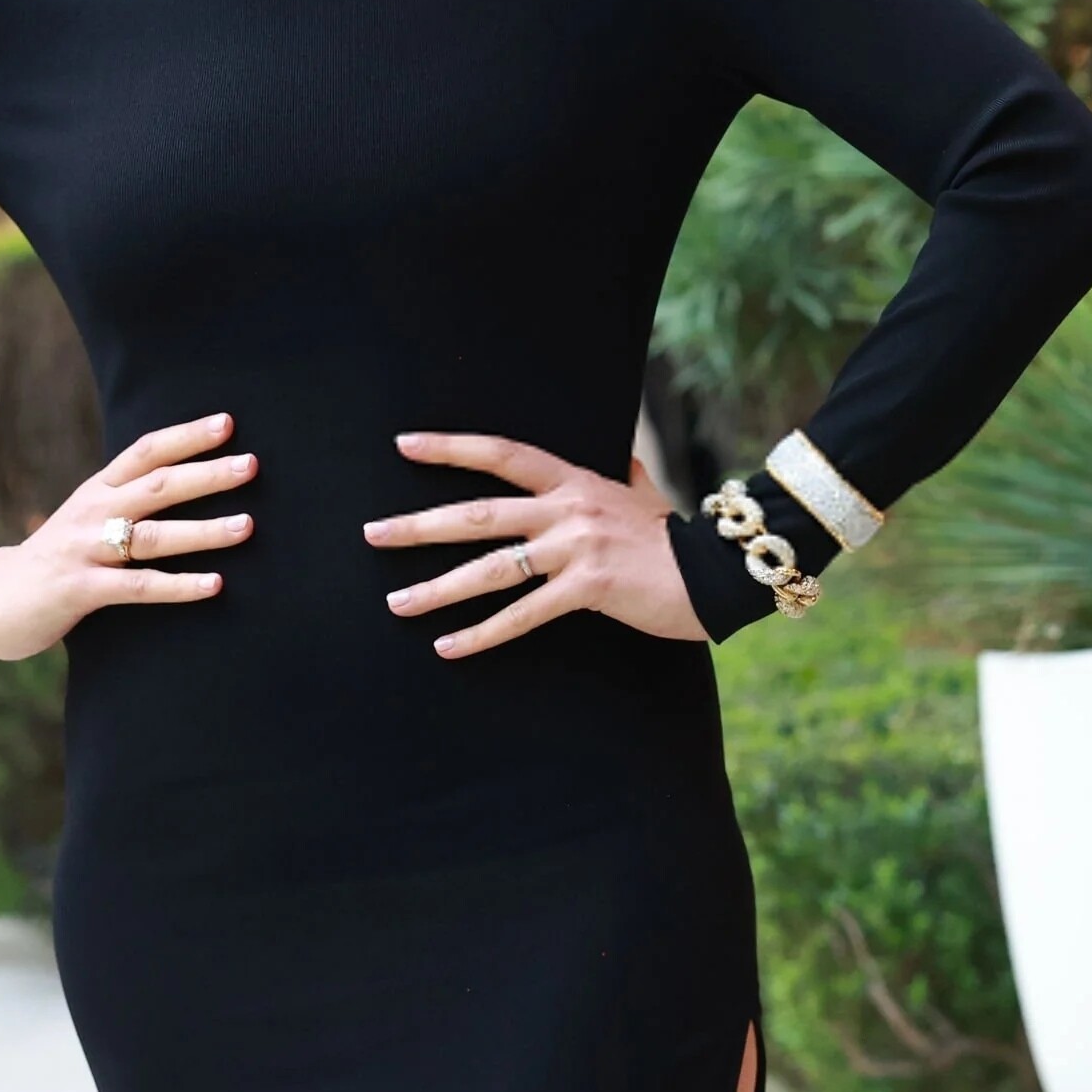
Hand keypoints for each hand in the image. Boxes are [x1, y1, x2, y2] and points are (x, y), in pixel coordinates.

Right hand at [0, 411, 256, 660]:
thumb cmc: (54, 559)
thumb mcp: (86, 519)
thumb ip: (126, 502)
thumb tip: (184, 483)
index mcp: (97, 489)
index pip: (146, 451)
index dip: (186, 436)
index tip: (228, 423)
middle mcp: (93, 512)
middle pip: (158, 485)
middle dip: (207, 474)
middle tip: (251, 465)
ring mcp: (85, 550)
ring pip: (154, 535)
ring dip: (205, 530)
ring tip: (247, 525)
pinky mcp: (80, 590)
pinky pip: (138, 587)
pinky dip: (178, 585)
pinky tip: (214, 585)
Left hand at [365, 431, 710, 655]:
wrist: (719, 571)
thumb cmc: (676, 539)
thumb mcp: (646, 495)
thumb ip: (626, 477)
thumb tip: (624, 458)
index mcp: (574, 481)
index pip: (502, 454)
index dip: (451, 447)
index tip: (404, 445)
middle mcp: (567, 508)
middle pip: (478, 513)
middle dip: (420, 525)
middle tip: (372, 534)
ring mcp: (575, 546)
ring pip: (491, 567)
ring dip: (438, 588)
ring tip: (396, 602)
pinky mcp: (587, 587)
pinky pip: (522, 614)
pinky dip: (482, 633)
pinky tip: (448, 647)